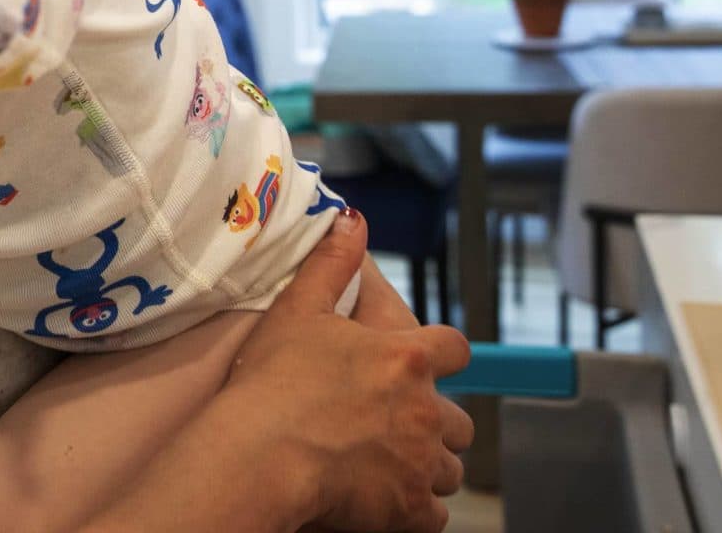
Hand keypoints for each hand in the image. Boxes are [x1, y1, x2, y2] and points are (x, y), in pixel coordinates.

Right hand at [230, 211, 473, 532]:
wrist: (262, 454)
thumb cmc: (273, 380)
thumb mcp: (297, 309)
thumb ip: (331, 263)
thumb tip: (352, 219)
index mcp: (406, 356)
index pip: (456, 349)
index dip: (441, 354)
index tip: (419, 362)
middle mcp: (425, 408)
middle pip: (459, 419)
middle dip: (434, 421)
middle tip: (392, 423)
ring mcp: (421, 461)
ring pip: (449, 469)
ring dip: (426, 466)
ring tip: (387, 465)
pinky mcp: (410, 508)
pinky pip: (433, 515)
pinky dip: (415, 510)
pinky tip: (386, 502)